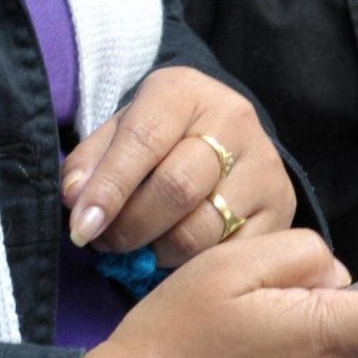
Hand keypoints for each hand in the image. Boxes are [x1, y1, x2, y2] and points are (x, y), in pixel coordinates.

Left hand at [61, 67, 295, 260]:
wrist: (222, 139)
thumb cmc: (158, 138)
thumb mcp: (120, 132)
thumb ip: (90, 161)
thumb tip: (76, 200)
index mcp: (186, 91)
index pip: (143, 140)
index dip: (109, 189)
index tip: (82, 228)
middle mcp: (234, 119)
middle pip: (175, 188)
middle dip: (129, 227)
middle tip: (105, 244)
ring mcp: (264, 165)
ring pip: (200, 230)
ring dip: (156, 252)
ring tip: (138, 248)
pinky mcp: (281, 207)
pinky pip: (227, 255)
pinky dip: (191, 266)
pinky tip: (175, 257)